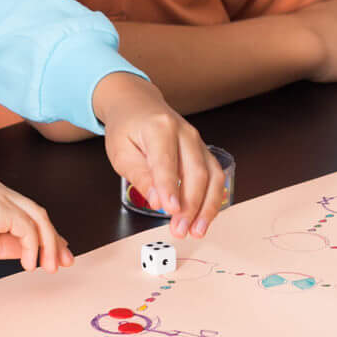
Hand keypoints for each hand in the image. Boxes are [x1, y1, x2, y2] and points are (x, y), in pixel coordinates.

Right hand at [0, 172, 72, 270]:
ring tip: (49, 267)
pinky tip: (29, 263)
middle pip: (35, 211)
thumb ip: (1, 244)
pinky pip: (26, 226)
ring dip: (48, 244)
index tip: (54, 252)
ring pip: (36, 216)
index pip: (22, 211)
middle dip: (53, 238)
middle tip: (64, 260)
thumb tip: (27, 253)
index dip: (41, 233)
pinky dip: (33, 246)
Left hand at [93, 72, 224, 237]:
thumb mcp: (121, 152)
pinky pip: (215, 177)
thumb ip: (140, 176)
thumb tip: (157, 202)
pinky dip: (213, 200)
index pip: (166, 161)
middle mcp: (185, 132)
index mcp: (159, 127)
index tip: (171, 210)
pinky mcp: (204, 152)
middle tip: (180, 230)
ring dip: (207, 207)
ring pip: (212, 176)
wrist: (139, 105)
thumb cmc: (127, 129)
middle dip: (191, 205)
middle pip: (196, 171)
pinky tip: (205, 218)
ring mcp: (198, 141)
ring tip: (196, 230)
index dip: (170, 187)